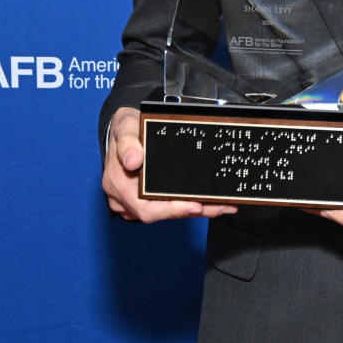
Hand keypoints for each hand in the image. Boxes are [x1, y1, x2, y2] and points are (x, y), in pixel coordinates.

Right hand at [102, 106, 237, 222]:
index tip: (195, 206)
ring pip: (168, 211)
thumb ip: (127, 143)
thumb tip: (133, 161)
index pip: (146, 209)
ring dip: (196, 209)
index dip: (172, 211)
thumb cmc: (124, 130)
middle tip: (220, 207)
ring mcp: (136, 201)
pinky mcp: (146, 198)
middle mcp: (126, 199)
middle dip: (194, 211)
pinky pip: (167, 205)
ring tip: (222, 205)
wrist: (121, 130)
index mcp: (120, 186)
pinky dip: (188, 203)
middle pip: (162, 214)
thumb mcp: (124, 128)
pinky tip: (208, 202)